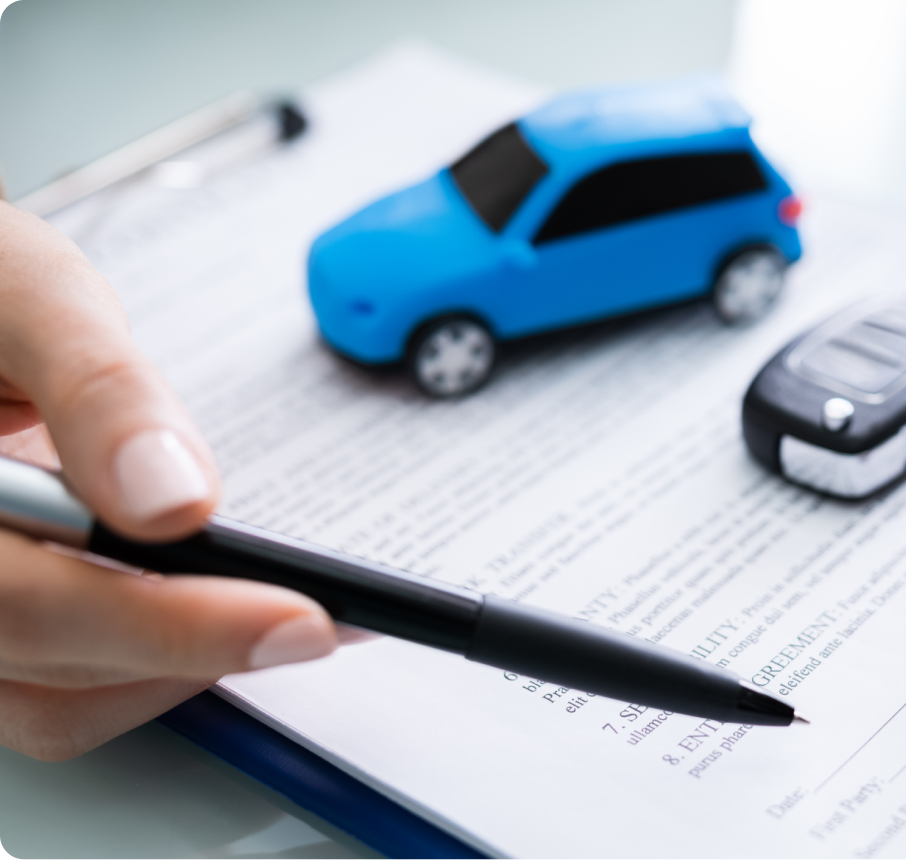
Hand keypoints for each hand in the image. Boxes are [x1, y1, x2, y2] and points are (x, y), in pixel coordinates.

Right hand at [0, 203, 337, 760]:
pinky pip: (59, 687)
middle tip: (326, 616)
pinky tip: (211, 603)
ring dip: (179, 663)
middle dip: (202, 646)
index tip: (296, 618)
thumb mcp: (26, 293)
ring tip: (279, 602)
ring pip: (55, 699)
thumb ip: (98, 391)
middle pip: (49, 665)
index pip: (22, 603)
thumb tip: (177, 502)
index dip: (167, 625)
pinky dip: (149, 660)